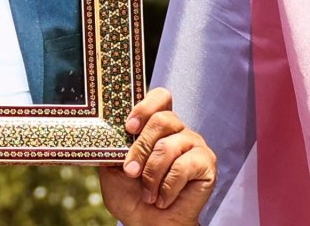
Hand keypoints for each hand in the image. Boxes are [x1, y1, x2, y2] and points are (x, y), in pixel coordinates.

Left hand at [98, 88, 215, 224]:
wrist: (148, 225)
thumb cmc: (131, 196)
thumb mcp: (112, 168)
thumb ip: (110, 145)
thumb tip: (103, 129)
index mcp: (158, 126)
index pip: (160, 97)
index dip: (145, 106)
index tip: (129, 128)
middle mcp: (179, 130)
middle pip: (162, 119)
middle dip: (141, 148)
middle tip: (131, 171)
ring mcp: (195, 145)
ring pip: (169, 146)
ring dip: (152, 174)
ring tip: (148, 193)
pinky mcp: (207, 163)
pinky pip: (183, 166)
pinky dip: (167, 187)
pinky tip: (163, 198)